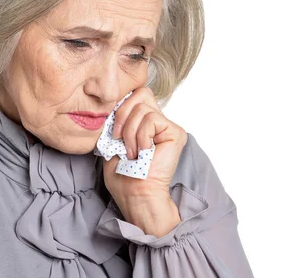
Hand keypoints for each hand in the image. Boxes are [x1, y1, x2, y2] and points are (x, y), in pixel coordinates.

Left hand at [102, 87, 187, 202]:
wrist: (135, 194)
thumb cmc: (122, 175)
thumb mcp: (112, 141)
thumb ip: (117, 119)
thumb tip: (115, 103)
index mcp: (144, 122)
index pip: (134, 95)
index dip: (120, 107)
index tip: (113, 130)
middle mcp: (158, 121)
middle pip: (140, 93)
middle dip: (122, 114)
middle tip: (118, 138)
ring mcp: (168, 126)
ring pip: (143, 109)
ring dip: (130, 133)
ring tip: (133, 152)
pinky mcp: (175, 132)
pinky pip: (152, 119)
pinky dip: (141, 136)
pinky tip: (143, 152)